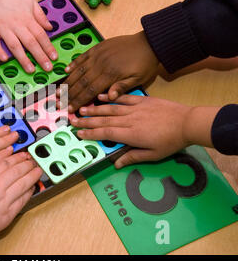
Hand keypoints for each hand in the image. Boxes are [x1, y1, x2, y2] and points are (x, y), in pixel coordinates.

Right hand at [0, 0, 57, 72]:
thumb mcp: (31, 0)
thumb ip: (40, 15)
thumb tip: (50, 27)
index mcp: (27, 18)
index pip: (41, 35)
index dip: (48, 47)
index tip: (54, 58)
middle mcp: (16, 24)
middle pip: (30, 43)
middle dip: (40, 57)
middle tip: (48, 68)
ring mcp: (2, 27)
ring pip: (14, 45)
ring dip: (23, 59)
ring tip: (31, 69)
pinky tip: (5, 60)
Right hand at [59, 31, 158, 112]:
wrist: (149, 42)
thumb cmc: (145, 63)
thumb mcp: (138, 79)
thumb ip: (122, 88)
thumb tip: (108, 98)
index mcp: (111, 75)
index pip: (90, 91)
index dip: (79, 101)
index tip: (70, 109)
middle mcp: (101, 65)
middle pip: (81, 82)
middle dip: (69, 94)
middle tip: (58, 103)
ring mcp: (98, 55)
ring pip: (78, 70)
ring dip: (67, 82)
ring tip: (58, 91)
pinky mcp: (98, 48)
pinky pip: (82, 57)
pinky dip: (73, 64)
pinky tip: (66, 71)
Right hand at [70, 94, 217, 167]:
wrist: (187, 122)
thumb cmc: (171, 141)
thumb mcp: (153, 154)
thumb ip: (133, 157)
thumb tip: (117, 164)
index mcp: (130, 134)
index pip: (106, 134)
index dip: (91, 134)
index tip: (79, 134)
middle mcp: (128, 120)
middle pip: (103, 121)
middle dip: (87, 122)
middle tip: (72, 121)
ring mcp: (134, 109)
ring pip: (109, 109)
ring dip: (94, 110)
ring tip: (81, 109)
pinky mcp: (141, 100)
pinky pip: (122, 98)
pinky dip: (110, 98)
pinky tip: (101, 97)